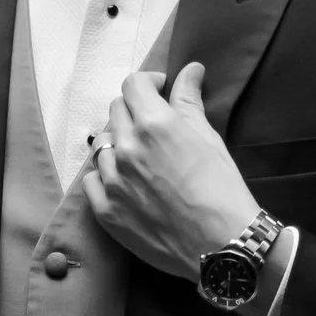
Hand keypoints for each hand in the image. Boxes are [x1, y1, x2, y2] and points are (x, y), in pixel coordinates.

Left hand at [79, 62, 258, 281]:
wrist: (222, 245)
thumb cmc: (223, 190)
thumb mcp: (209, 138)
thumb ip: (190, 101)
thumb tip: (190, 70)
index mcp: (155, 124)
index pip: (134, 84)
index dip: (149, 83)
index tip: (160, 92)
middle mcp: (127, 148)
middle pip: (116, 110)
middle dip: (135, 111)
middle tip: (155, 128)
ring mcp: (113, 180)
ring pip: (103, 145)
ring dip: (120, 144)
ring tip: (141, 160)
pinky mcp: (106, 210)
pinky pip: (92, 180)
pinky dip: (106, 177)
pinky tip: (127, 184)